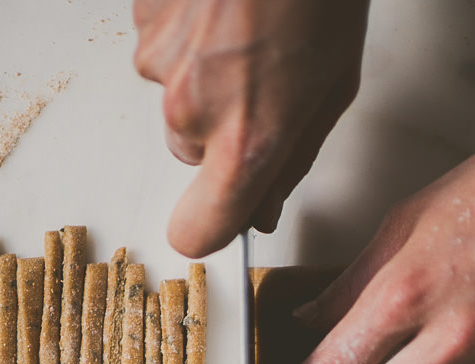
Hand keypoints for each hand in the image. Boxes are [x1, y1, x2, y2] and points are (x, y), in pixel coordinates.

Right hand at [132, 0, 369, 257]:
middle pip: (190, 156)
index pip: (197, 230)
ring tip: (250, 29)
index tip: (222, 217)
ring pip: (176, 99)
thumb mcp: (332, 86)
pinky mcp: (142, 20)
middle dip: (222, 131)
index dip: (208, 228)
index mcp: (247, 135)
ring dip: (207, 76)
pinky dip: (189, 37)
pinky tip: (224, 6)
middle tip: (266, 80)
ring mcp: (159, 60)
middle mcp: (192, 107)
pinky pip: (163, 50)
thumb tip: (264, 206)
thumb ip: (290, 157)